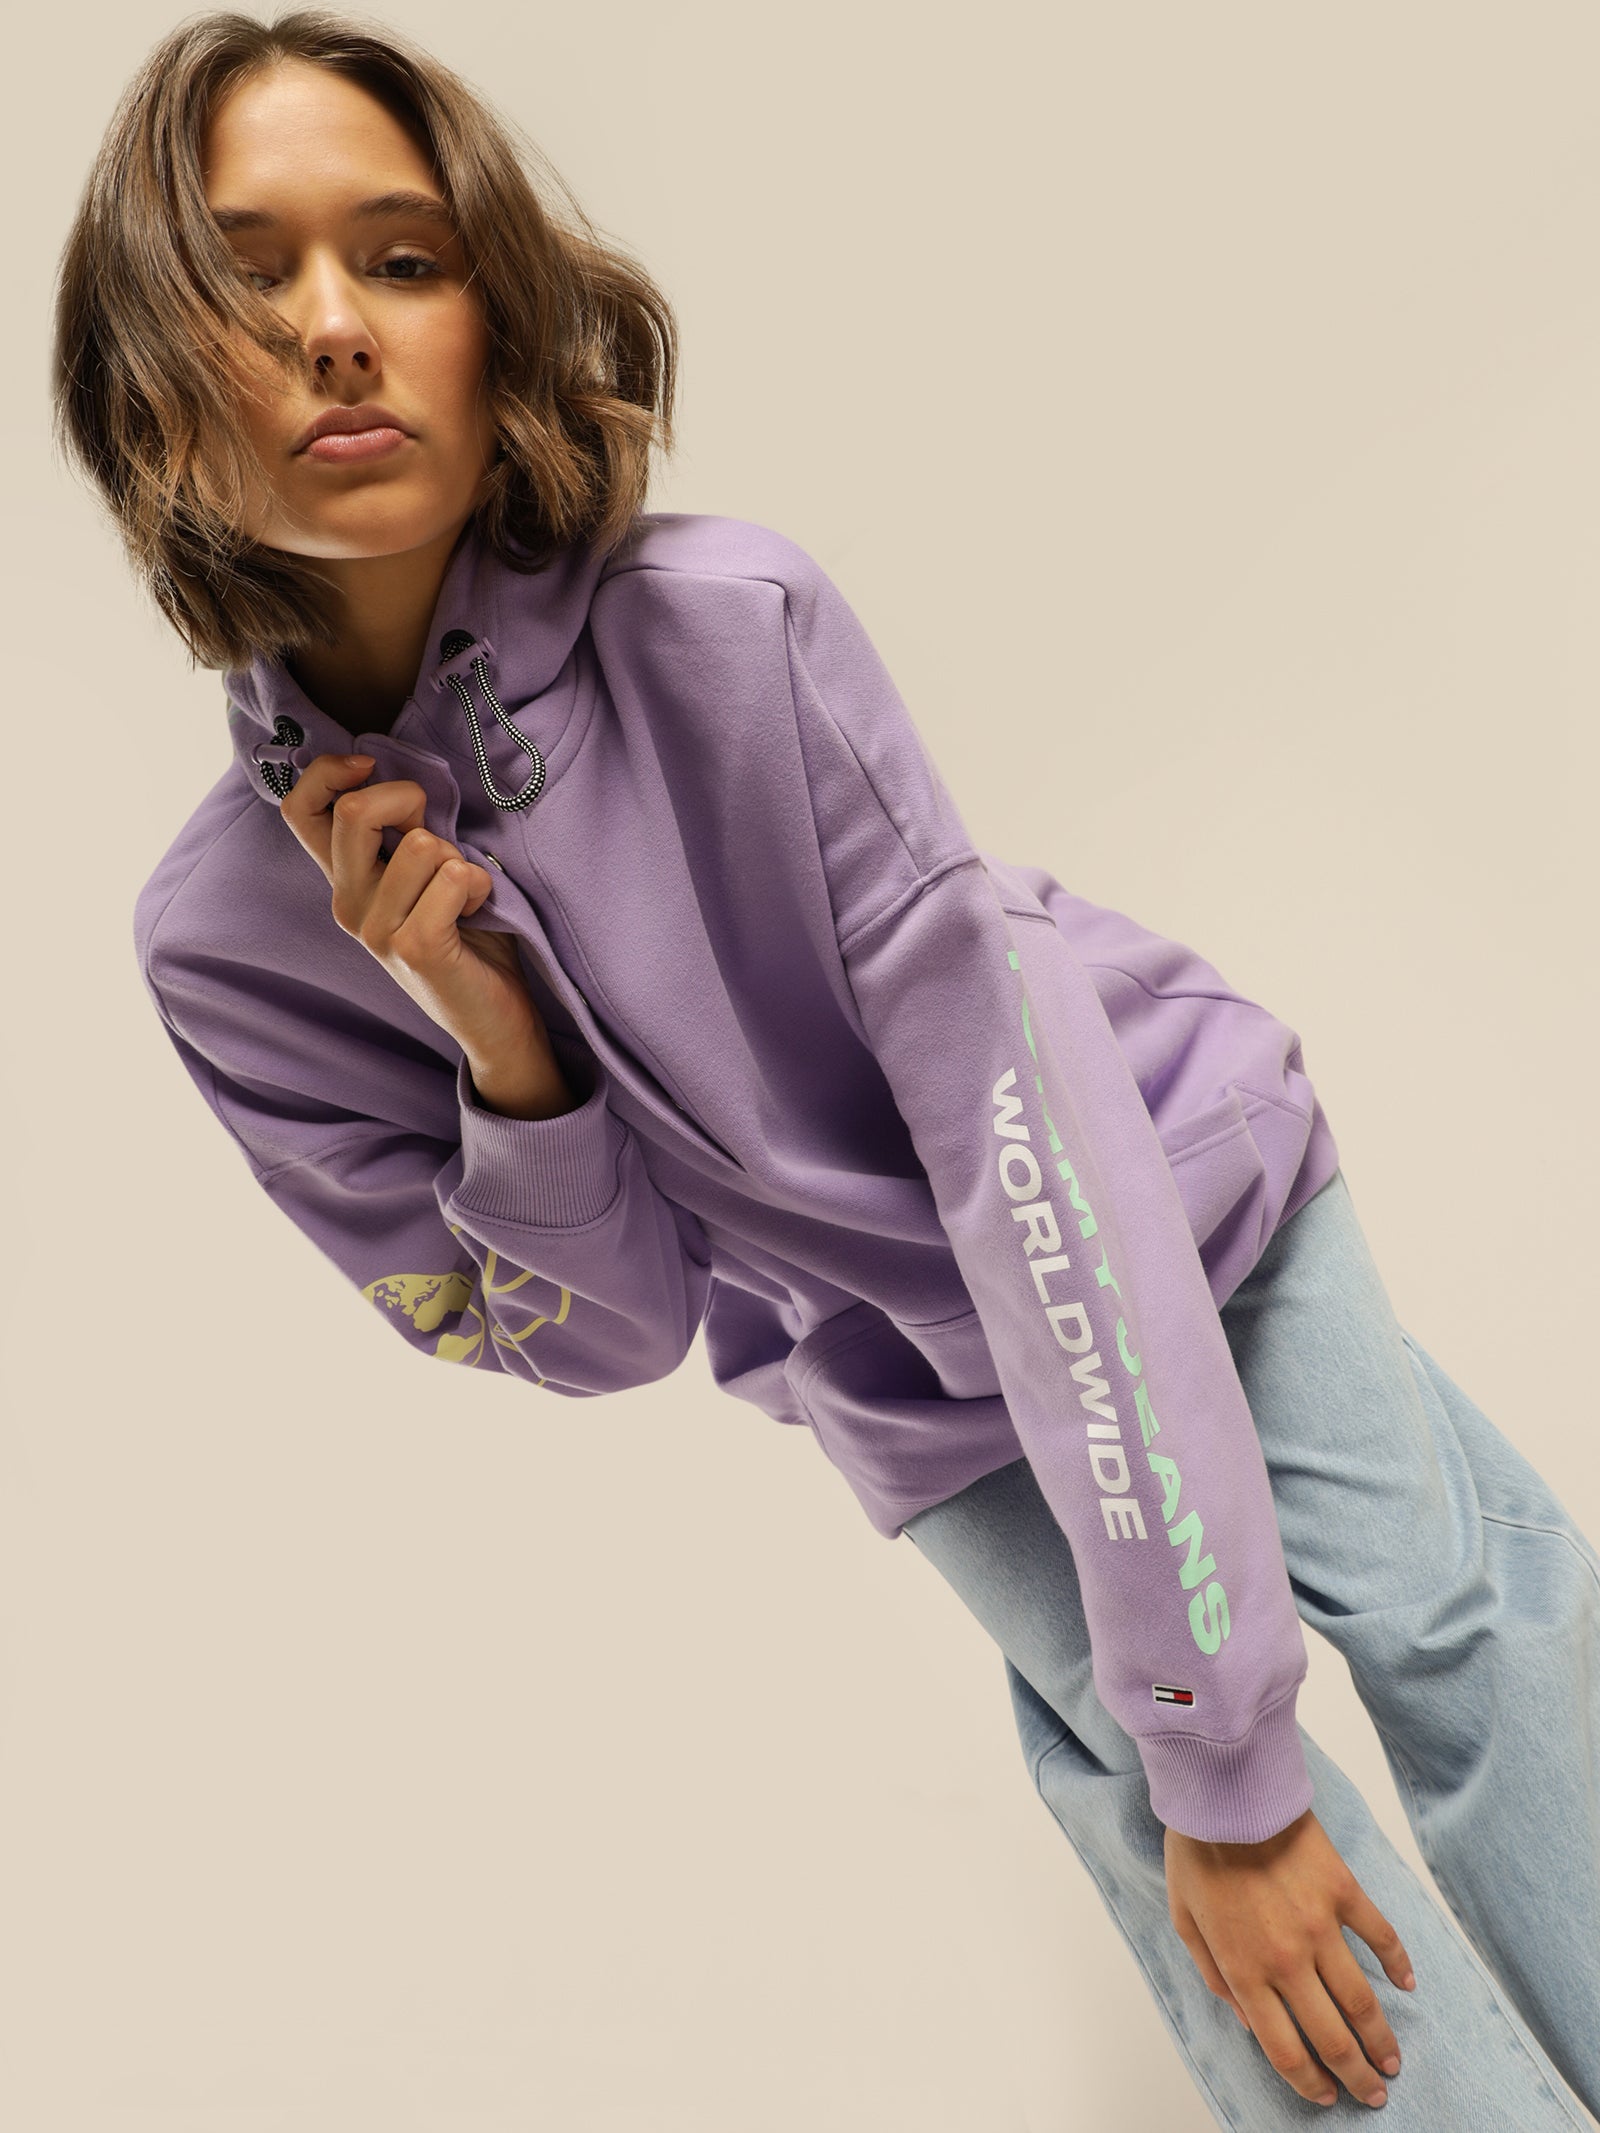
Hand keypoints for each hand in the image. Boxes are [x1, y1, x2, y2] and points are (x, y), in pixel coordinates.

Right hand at [278, 752, 569, 1113]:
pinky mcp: (415, 948)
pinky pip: (455, 878)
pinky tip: (478, 913)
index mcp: (344, 881)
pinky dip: (481, 886)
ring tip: (463, 896)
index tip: (371, 768)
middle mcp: (347, 904)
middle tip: (438, 840)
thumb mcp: (425, 873)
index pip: (298, 809)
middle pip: (356, 812)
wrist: (494, 1018)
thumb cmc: (469, 937)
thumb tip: (398, 776)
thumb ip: (402, 831)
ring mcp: (376, 930)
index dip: (328, 772)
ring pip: (421, 844)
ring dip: (459, 859)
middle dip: (410, 802)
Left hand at [1165, 1806, 1413, 2109]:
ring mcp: (1320, 1927)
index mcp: (1244, 1970)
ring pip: (1363, 2001)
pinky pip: (1382, 1937)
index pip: (1285, 2050)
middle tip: (1374, 2094)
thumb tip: (1247, 2021)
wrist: (1224, 1791)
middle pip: (1333, 2037)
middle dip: (1357, 2076)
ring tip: (1393, 2061)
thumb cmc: (1197, 1850)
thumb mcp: (1185, 1921)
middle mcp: (1287, 1960)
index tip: (1326, 2095)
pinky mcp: (1344, 1892)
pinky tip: (1408, 1984)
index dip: (1309, 2082)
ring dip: (1383, 2039)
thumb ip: (1215, 1976)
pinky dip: (1398, 1964)